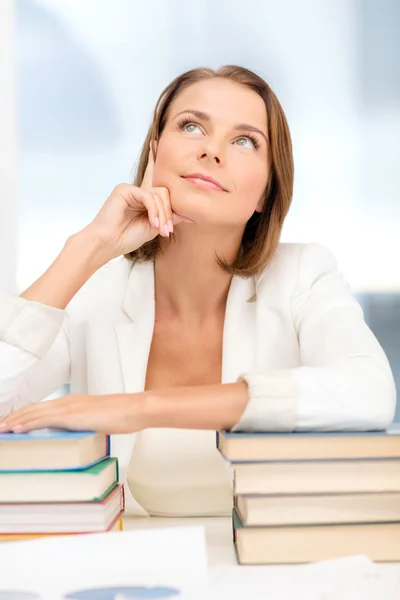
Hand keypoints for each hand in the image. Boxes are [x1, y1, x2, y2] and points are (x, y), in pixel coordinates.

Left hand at [0, 393, 149, 433]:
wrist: (134, 409)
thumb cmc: (121, 416)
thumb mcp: (96, 420)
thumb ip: (82, 425)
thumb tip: (74, 435)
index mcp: (72, 403)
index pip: (41, 407)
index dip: (24, 414)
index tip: (12, 422)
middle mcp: (67, 402)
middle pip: (33, 408)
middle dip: (14, 417)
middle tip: (0, 425)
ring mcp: (69, 407)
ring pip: (34, 413)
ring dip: (16, 420)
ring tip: (2, 428)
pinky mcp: (72, 415)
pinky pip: (44, 420)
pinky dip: (27, 424)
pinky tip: (17, 430)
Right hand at [84, 141, 193, 260]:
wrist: (109, 243)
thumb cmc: (127, 237)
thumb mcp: (155, 227)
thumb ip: (169, 217)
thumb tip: (188, 213)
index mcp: (143, 199)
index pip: (154, 179)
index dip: (155, 162)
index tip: (155, 143)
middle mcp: (137, 191)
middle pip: (165, 192)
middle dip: (168, 212)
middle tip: (167, 230)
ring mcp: (130, 189)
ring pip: (159, 194)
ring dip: (162, 213)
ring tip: (160, 229)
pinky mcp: (124, 189)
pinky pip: (148, 196)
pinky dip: (153, 210)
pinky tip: (153, 222)